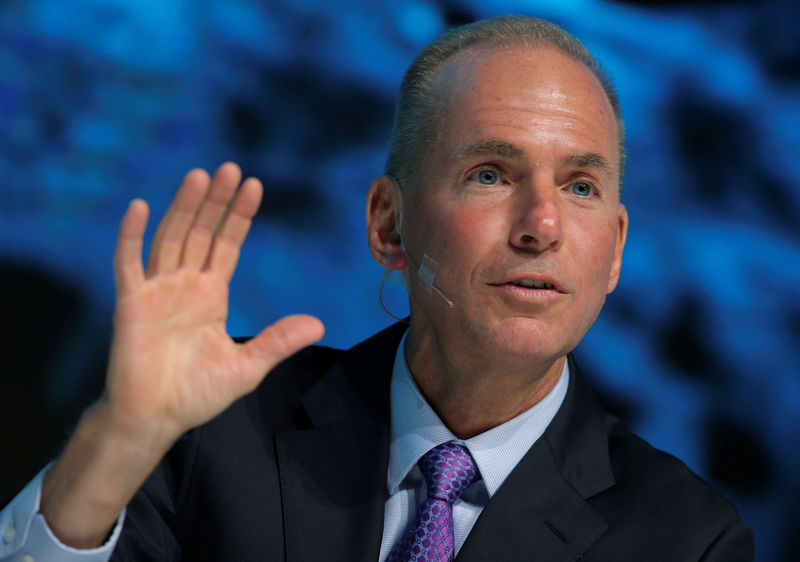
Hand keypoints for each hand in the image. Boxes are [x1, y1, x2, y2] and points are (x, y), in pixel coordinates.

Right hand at [107, 162, 323, 441]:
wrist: (154, 419)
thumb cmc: (196, 394)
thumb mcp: (246, 367)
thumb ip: (277, 341)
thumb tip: (318, 324)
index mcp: (211, 295)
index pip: (227, 245)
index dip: (239, 216)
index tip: (254, 185)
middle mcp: (185, 285)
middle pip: (201, 233)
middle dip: (216, 202)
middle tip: (230, 168)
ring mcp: (157, 291)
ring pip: (171, 238)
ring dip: (184, 208)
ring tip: (199, 177)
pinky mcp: (131, 304)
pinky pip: (129, 264)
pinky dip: (132, 236)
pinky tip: (140, 207)